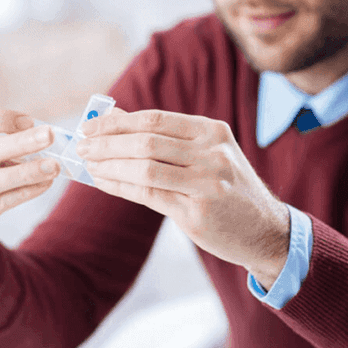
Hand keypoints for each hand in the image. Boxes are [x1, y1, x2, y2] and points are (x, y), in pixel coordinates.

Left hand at [77, 109, 289, 284]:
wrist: (265, 230)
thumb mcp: (208, 153)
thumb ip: (165, 137)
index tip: (90, 126)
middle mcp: (212, 154)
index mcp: (213, 131)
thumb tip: (114, 118)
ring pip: (144, 168)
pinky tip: (103, 183)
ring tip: (88, 164)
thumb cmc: (228, 188)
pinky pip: (148, 195)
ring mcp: (207, 184)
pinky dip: (120, 187)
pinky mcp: (198, 214)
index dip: (118, 121)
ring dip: (109, 165)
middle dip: (107, 143)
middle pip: (146, 142)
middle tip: (81, 146)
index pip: (155, 119)